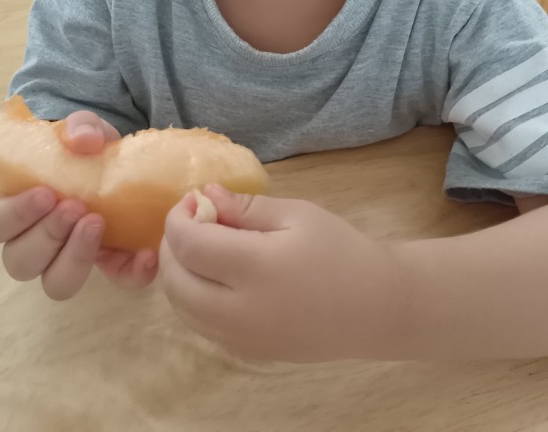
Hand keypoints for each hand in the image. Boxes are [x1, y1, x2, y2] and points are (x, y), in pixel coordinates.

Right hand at [0, 110, 158, 298]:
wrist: (126, 160)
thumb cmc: (86, 147)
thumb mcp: (84, 128)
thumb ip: (81, 126)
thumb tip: (84, 140)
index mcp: (13, 207)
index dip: (13, 216)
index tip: (45, 194)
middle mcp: (34, 241)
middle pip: (20, 262)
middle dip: (46, 236)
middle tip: (75, 207)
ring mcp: (69, 258)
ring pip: (56, 284)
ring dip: (74, 258)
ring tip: (98, 223)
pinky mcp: (109, 265)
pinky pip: (115, 281)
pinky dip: (130, 272)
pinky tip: (145, 254)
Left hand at [159, 186, 409, 361]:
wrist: (375, 307)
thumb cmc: (340, 251)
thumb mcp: (297, 214)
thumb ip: (246, 207)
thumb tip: (205, 194)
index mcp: (254, 269)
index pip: (189, 245)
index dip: (179, 218)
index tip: (192, 199)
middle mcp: (239, 311)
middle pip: (175, 280)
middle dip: (171, 246)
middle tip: (193, 219)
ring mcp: (240, 339)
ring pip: (181, 308)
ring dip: (179, 273)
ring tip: (204, 245)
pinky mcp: (247, 352)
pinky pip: (201, 324)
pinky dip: (194, 297)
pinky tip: (218, 274)